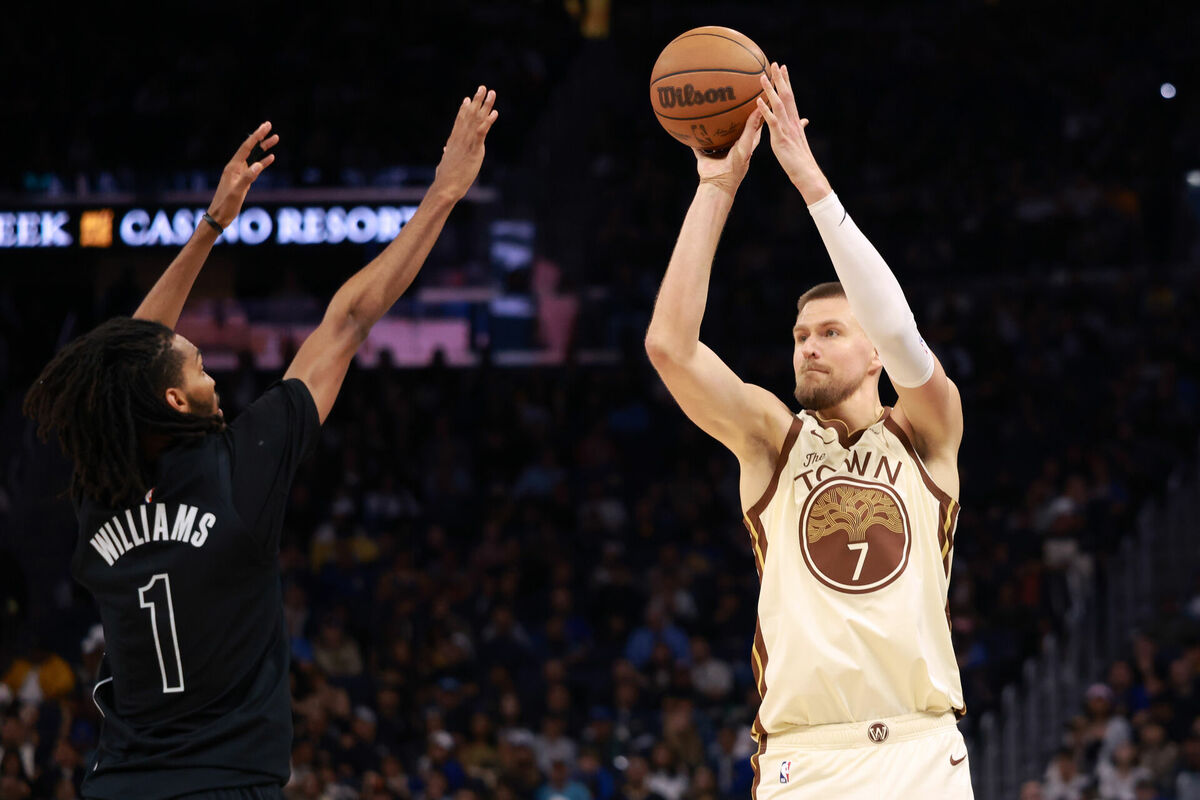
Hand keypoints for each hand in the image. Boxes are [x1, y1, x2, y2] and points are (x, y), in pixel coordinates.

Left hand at [207, 121, 278, 226]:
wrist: (219, 216)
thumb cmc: (226, 205)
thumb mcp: (237, 192)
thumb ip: (247, 178)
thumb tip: (259, 164)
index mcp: (233, 167)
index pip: (246, 147)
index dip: (256, 136)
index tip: (266, 126)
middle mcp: (235, 167)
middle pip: (250, 148)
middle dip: (260, 137)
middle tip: (270, 126)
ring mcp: (239, 173)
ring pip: (254, 157)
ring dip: (264, 148)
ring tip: (275, 139)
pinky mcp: (243, 180)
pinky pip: (255, 168)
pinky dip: (263, 162)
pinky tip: (271, 158)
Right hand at [432, 86, 498, 201]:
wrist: (446, 187)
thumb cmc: (446, 178)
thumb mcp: (446, 163)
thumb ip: (447, 155)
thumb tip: (446, 150)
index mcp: (454, 141)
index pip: (460, 121)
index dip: (464, 109)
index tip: (468, 98)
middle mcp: (460, 138)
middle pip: (470, 115)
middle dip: (477, 101)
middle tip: (483, 88)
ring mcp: (467, 142)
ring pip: (477, 119)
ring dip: (485, 106)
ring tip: (491, 93)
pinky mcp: (474, 150)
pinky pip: (482, 132)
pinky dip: (488, 122)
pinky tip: (494, 113)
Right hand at [693, 108, 763, 196]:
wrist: (718, 184)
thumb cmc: (736, 166)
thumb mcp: (746, 145)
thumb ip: (751, 127)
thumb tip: (759, 108)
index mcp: (744, 147)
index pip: (752, 129)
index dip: (755, 118)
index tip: (755, 104)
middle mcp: (731, 149)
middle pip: (733, 132)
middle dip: (733, 121)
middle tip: (732, 104)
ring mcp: (717, 153)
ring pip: (715, 138)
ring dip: (713, 129)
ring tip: (710, 113)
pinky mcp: (705, 157)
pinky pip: (697, 146)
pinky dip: (693, 139)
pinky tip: (689, 128)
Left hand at [756, 64, 830, 202]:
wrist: (806, 172)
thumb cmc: (801, 159)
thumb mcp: (799, 140)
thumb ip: (800, 128)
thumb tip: (805, 120)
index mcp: (795, 121)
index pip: (791, 97)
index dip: (786, 82)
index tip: (783, 68)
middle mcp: (792, 121)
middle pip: (787, 95)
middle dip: (780, 79)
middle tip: (775, 63)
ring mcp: (787, 129)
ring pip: (779, 105)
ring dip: (771, 90)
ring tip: (762, 77)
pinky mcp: (781, 138)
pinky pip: (773, 122)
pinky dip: (766, 110)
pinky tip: (759, 101)